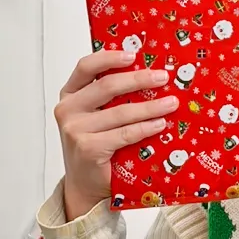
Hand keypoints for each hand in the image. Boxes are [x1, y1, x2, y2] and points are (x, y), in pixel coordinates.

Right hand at [54, 49, 179, 220]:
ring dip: (150, 106)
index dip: (110, 58)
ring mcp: (75, 130)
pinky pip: (123, 134)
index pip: (86, 67)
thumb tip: (150, 75)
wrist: (85, 184)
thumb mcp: (97, 116)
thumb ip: (110, 97)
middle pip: (107, 86)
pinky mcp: (87, 149)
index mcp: (70, 95)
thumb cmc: (97, 145)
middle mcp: (68, 110)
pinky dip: (145, 128)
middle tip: (163, 77)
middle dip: (139, 79)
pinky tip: (160, 124)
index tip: (134, 55)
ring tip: (171, 103)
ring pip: (120, 112)